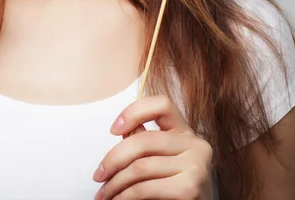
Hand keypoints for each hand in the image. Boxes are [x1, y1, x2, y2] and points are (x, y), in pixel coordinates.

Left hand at [93, 95, 213, 199]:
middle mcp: (195, 144)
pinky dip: (125, 196)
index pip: (161, 104)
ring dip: (115, 183)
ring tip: (104, 193)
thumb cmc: (173, 190)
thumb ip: (145, 143)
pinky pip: (145, 188)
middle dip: (113, 159)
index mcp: (186, 132)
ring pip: (140, 166)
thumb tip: (122, 132)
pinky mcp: (189, 188)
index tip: (113, 129)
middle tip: (98, 175)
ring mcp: (195, 165)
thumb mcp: (160, 160)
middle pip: (143, 140)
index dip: (134, 112)